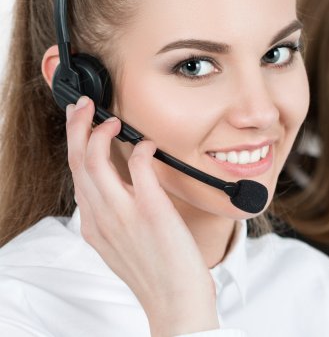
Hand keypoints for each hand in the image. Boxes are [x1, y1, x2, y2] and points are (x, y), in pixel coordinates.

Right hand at [65, 96, 219, 335]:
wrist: (175, 301)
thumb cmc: (158, 272)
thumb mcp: (123, 244)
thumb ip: (117, 215)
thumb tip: (123, 185)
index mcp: (94, 225)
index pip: (76, 175)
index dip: (75, 144)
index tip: (81, 124)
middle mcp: (103, 218)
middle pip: (77, 163)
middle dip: (76, 128)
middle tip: (83, 106)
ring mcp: (124, 215)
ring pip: (95, 163)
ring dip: (99, 133)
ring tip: (110, 119)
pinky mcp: (151, 212)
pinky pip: (138, 171)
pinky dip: (139, 150)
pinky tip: (146, 144)